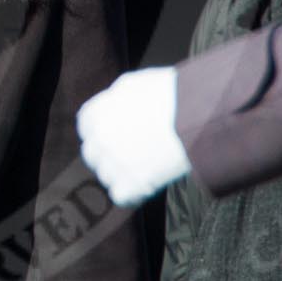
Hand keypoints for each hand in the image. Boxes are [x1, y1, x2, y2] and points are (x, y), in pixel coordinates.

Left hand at [77, 67, 189, 204]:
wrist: (195, 117)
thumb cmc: (172, 94)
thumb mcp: (137, 83)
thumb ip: (118, 97)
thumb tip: (116, 105)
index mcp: (96, 113)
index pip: (87, 127)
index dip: (101, 133)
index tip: (115, 136)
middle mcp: (98, 139)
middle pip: (93, 154)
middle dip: (108, 156)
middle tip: (132, 154)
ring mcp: (112, 164)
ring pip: (106, 176)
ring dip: (122, 175)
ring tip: (146, 167)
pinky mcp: (129, 185)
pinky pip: (121, 196)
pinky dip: (133, 194)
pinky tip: (147, 185)